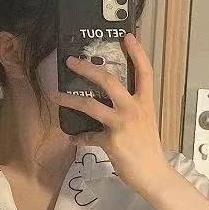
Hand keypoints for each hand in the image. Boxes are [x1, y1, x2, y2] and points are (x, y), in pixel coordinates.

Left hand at [46, 32, 168, 193]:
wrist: (154, 174)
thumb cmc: (149, 149)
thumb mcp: (145, 123)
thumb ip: (130, 111)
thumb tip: (110, 106)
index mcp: (145, 103)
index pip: (145, 72)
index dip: (137, 52)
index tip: (128, 36)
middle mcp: (133, 109)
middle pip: (108, 80)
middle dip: (87, 68)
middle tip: (71, 61)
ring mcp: (121, 124)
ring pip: (90, 104)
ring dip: (69, 99)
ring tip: (54, 95)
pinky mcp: (110, 140)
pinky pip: (88, 136)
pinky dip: (78, 137)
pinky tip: (72, 138)